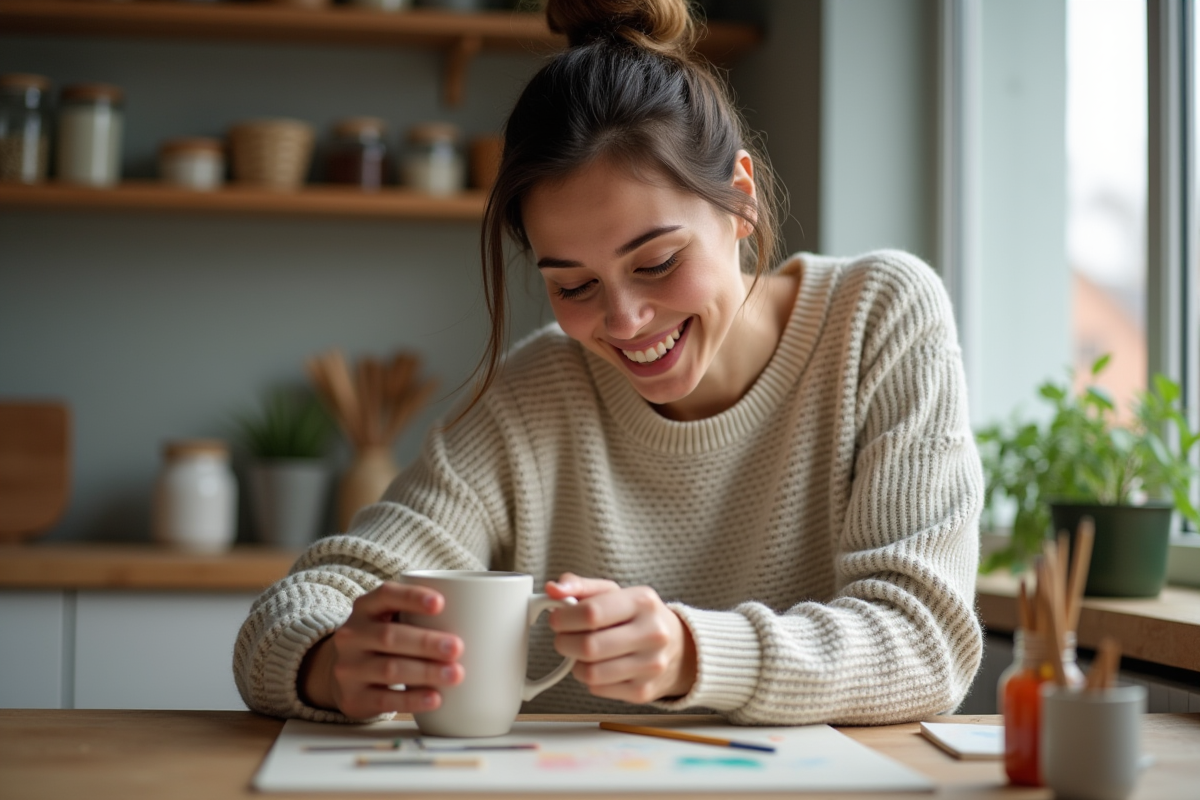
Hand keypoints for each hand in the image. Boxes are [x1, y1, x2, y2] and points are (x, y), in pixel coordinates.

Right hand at [298, 582, 463, 718]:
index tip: (441, 603)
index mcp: (366, 608)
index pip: (386, 595)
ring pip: (388, 669)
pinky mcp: (352, 698)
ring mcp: (349, 668)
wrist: (344, 674)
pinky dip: (412, 700)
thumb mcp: (392, 619)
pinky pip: (384, 699)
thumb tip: (481, 612)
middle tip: (458, 647)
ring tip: (455, 674)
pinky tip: (435, 698)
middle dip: (427, 642)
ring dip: (425, 672)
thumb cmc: (384, 640)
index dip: (413, 597)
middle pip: (390, 636)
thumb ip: (422, 614)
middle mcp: (352, 635)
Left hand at [546, 573, 696, 703]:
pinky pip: (598, 689)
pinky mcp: (644, 691)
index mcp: (642, 602)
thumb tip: (553, 588)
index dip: (563, 618)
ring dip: (575, 663)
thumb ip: (581, 587)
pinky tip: (599, 666)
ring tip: (581, 652)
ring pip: (590, 673)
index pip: (591, 612)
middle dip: (564, 642)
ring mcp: (650, 665)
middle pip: (588, 646)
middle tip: (563, 637)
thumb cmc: (639, 617)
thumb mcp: (615, 593)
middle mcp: (652, 633)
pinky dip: (589, 679)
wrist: (680, 649)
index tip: (556, 618)